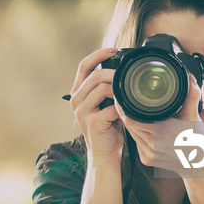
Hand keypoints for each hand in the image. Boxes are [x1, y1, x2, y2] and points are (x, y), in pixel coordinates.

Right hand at [70, 48, 123, 162]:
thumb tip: (121, 68)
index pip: (84, 65)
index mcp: (78, 92)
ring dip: (118, 89)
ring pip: (101, 89)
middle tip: (127, 75)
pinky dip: (122, 107)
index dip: (98, 54)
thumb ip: (106, 87)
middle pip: (94, 75)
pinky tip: (126, 111)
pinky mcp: (93, 123)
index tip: (114, 50)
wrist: (104, 153)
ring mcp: (83, 112)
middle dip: (113, 72)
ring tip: (127, 95)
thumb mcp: (103, 103)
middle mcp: (76, 100)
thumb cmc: (107, 126)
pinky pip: (111, 107)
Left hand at [117, 74, 203, 174]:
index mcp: (162, 133)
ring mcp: (148, 155)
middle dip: (127, 114)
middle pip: (129, 126)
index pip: (131, 120)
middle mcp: (153, 145)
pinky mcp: (146, 160)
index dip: (124, 109)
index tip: (122, 98)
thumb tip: (189, 77)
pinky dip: (137, 134)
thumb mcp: (194, 117)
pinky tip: (143, 128)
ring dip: (131, 124)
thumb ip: (191, 96)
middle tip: (125, 102)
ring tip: (133, 113)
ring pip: (131, 134)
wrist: (199, 166)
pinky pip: (136, 143)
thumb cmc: (197, 140)